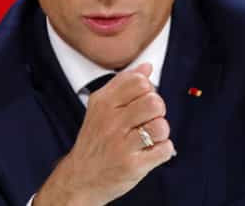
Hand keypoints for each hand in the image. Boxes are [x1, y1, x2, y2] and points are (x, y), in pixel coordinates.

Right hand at [34, 62, 175, 205]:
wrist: (80, 178)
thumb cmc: (95, 139)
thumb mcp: (101, 106)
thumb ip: (124, 83)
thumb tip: (147, 67)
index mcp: (103, 103)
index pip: (140, 82)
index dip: (148, 90)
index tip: (141, 102)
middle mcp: (111, 122)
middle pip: (154, 102)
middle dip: (158, 111)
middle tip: (148, 120)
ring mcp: (121, 145)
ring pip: (161, 126)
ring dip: (161, 133)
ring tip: (149, 137)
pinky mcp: (132, 166)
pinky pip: (164, 150)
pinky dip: (162, 151)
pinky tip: (149, 151)